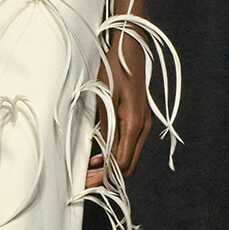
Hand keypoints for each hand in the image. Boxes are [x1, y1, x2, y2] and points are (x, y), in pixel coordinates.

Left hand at [85, 30, 153, 189]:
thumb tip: (102, 155)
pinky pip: (129, 144)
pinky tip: (100, 153)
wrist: (131, 48)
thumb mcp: (105, 98)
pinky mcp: (139, 118)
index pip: (121, 163)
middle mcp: (142, 127)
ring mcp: (143, 123)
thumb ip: (106, 128)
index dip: (103, 175)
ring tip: (89, 169)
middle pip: (128, 165)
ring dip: (111, 166)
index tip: (86, 181)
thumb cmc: (115, 68)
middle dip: (107, 176)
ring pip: (130, 156)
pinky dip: (116, 153)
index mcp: (134, 124)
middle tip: (85, 180)